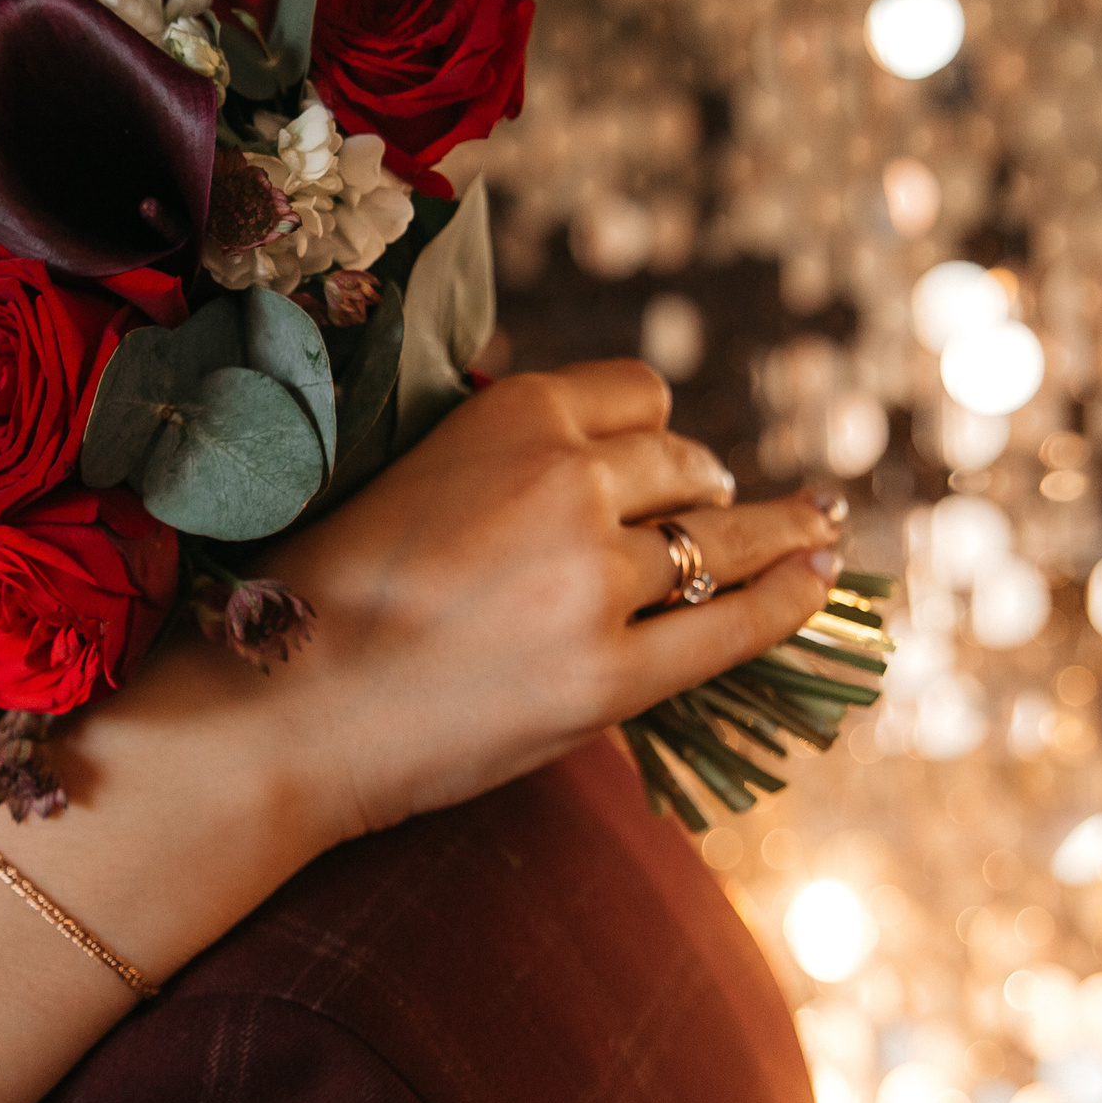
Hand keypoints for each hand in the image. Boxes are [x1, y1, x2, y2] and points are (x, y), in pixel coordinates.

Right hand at [259, 359, 838, 845]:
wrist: (281, 708)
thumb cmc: (320, 595)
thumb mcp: (408, 472)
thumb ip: (499, 459)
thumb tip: (596, 463)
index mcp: (511, 415)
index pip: (637, 394)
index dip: (650, 430)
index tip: (659, 456)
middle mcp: (566, 481)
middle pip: (685, 464)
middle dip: (701, 485)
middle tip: (714, 505)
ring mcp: (594, 583)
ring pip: (717, 540)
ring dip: (775, 532)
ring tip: (813, 529)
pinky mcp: (608, 679)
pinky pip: (733, 628)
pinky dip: (789, 600)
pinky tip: (820, 578)